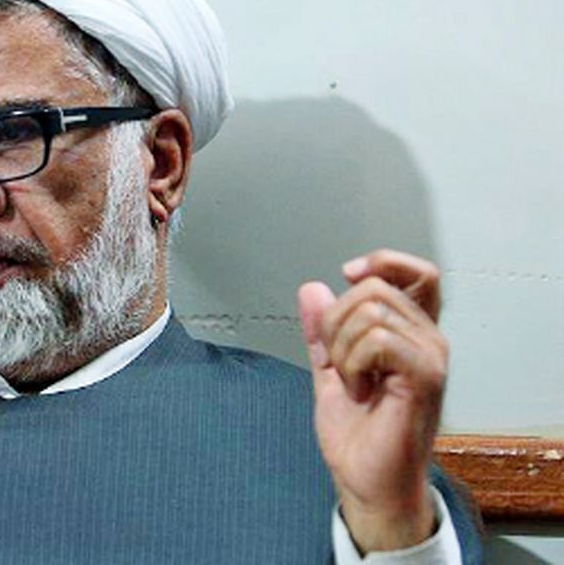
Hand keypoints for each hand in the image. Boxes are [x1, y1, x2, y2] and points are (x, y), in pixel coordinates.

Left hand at [297, 249, 447, 553]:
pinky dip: (353, 363)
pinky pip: (378, 338)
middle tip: (340, 364)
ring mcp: (430, 356)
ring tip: (354, 383)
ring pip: (371, 311)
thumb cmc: (358, 434)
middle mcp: (427, 338)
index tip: (348, 275)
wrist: (365, 480)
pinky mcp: (426, 376)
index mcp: (409, 333)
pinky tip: (361, 391)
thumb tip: (312, 288)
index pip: (418, 273)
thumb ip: (321, 331)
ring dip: (342, 349)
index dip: (383, 262)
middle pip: (373, 286)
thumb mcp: (329, 369)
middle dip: (335, 321)